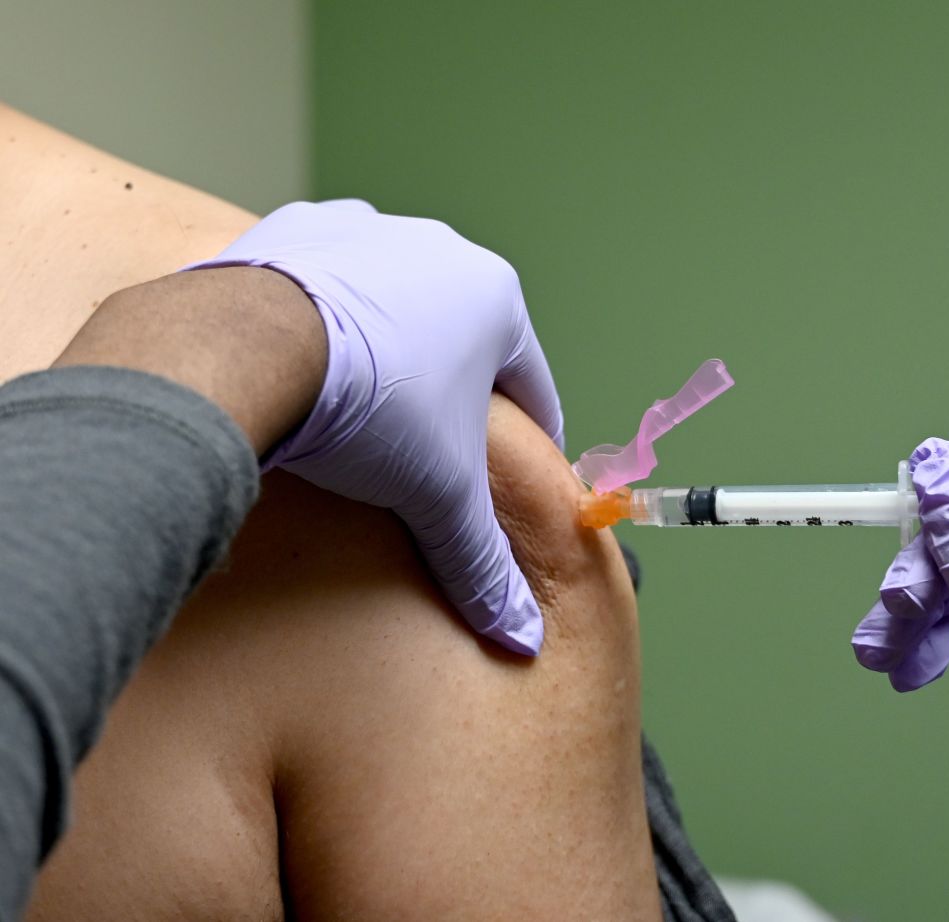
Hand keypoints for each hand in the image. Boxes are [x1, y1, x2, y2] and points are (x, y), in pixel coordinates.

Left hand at [185, 200, 563, 654]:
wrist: (247, 348)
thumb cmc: (370, 411)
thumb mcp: (439, 496)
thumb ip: (483, 562)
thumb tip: (523, 634)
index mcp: (494, 298)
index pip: (532, 385)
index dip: (530, 441)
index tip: (518, 479)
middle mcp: (438, 249)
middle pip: (462, 339)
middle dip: (452, 395)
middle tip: (431, 454)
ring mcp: (363, 231)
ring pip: (393, 306)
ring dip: (390, 353)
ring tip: (363, 414)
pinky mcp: (292, 230)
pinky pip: (323, 286)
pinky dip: (323, 325)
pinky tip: (304, 371)